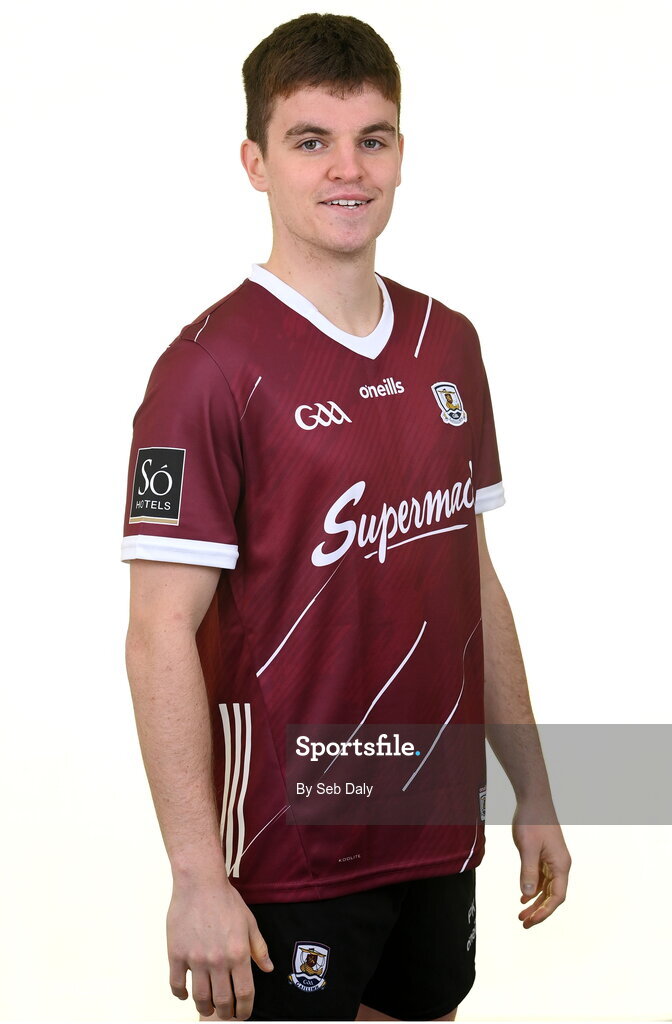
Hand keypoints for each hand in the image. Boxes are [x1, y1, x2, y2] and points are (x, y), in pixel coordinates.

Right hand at [167, 875, 273, 1019]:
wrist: (200, 883)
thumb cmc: (226, 900)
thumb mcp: (249, 923)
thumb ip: (259, 949)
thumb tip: (268, 969)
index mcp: (238, 954)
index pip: (244, 994)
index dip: (244, 1010)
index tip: (243, 1014)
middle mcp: (218, 960)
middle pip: (222, 1001)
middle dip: (226, 1013)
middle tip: (226, 1013)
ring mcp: (195, 959)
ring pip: (200, 998)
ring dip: (205, 1008)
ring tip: (208, 1008)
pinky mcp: (177, 954)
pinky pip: (176, 985)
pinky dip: (181, 995)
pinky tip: (186, 995)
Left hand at [512, 800, 570, 928]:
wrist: (533, 798)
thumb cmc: (532, 821)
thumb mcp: (527, 848)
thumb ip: (528, 872)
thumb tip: (527, 895)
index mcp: (561, 864)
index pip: (557, 896)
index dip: (545, 911)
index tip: (531, 921)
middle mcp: (560, 864)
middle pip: (553, 895)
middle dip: (539, 910)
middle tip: (524, 922)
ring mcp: (552, 860)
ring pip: (546, 888)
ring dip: (535, 901)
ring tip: (521, 914)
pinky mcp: (544, 855)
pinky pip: (541, 878)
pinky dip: (533, 888)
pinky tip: (523, 897)